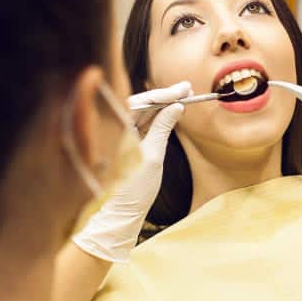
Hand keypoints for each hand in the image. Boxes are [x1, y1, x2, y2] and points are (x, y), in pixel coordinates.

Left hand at [72, 82, 189, 262]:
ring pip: (140, 110)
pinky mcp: (124, 141)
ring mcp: (118, 134)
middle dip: (163, 95)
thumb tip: (176, 106)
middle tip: (187, 88)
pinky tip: (169, 109)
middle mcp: (114, 128)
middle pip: (140, 102)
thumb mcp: (153, 157)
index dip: (163, 94)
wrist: (120, 212)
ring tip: (183, 95)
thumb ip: (162, 128)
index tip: (183, 90)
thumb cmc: (134, 189)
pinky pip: (139, 121)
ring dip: (161, 103)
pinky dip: (155, 115)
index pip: (141, 102)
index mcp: (116, 130)